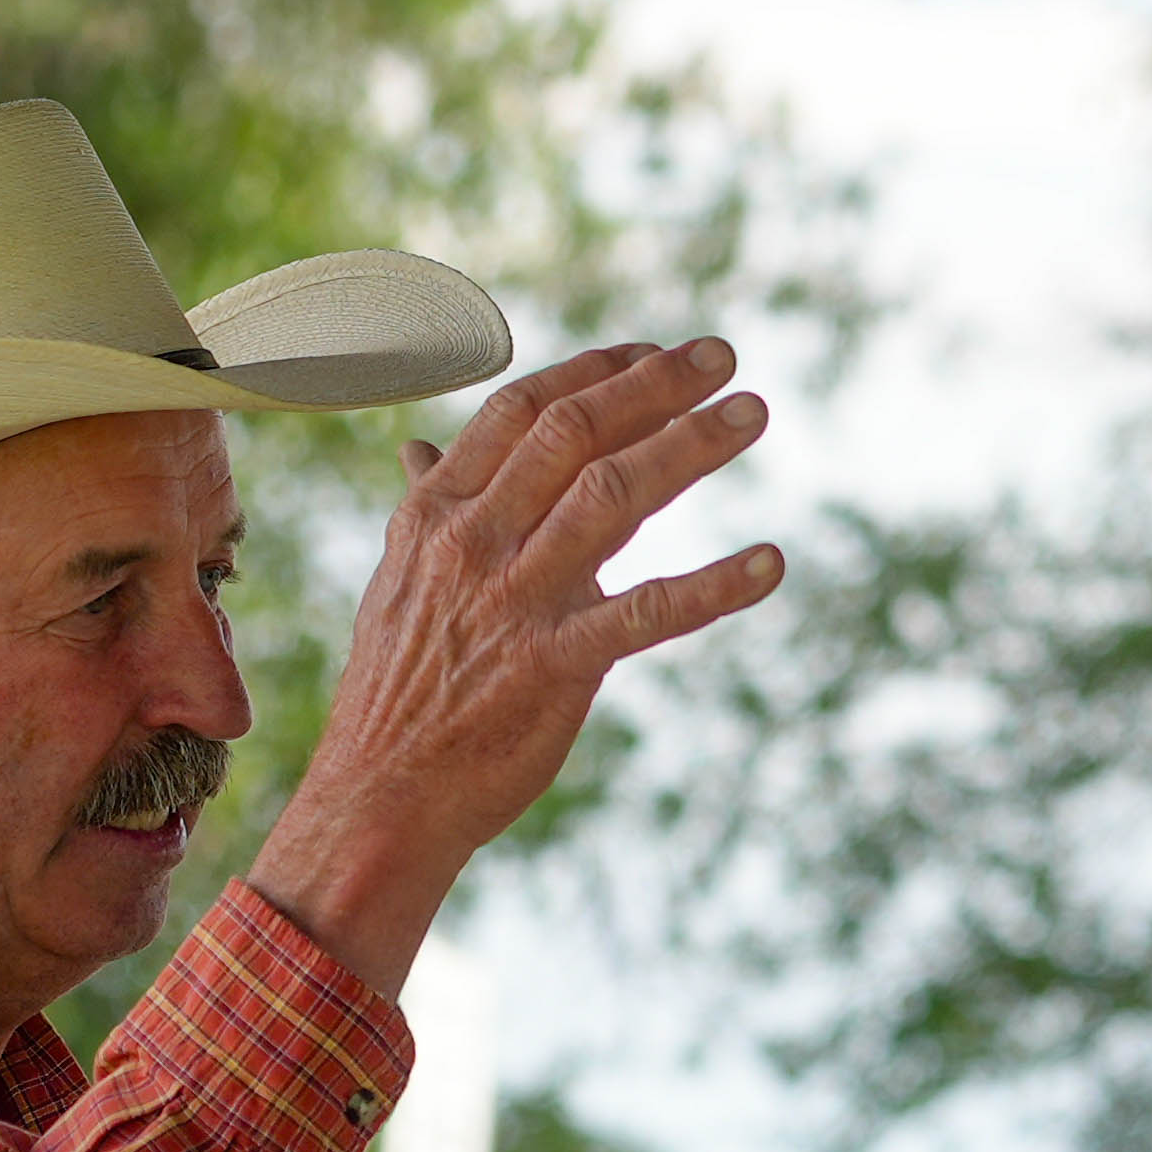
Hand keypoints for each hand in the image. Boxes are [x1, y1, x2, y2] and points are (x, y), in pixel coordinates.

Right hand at [244, 342, 781, 989]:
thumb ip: (422, 509)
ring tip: (753, 414)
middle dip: (655, 385)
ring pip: (615, 496)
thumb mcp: (396, 585)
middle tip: (721, 357)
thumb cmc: (396, 695)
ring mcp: (514, 602)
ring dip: (692, 447)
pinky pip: (649, 614)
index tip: (652, 351)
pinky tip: (772, 562)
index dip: (595, 371)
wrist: (380, 800)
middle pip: (575, 433)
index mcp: (434, 515)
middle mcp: (472, 543)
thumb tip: (417, 447)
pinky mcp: (556, 667)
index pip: (521, 411)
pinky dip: (716, 585)